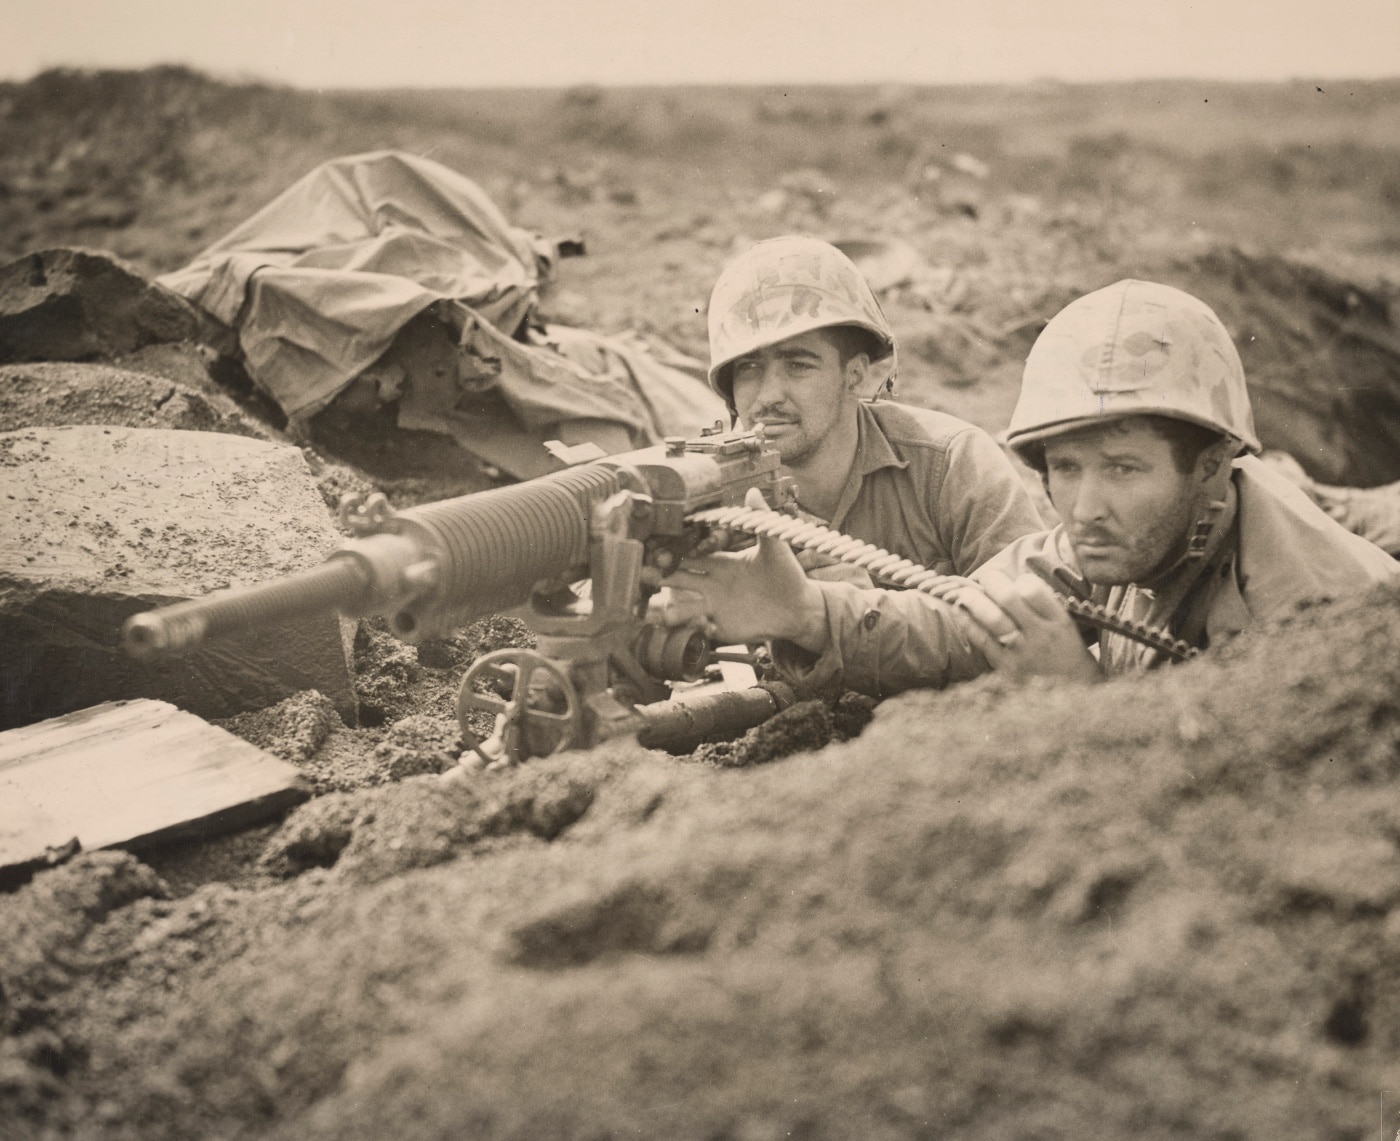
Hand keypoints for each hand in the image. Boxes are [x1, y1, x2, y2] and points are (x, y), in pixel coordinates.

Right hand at [659, 489, 828, 649]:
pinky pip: (698, 628)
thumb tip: (754, 491)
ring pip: (683, 606)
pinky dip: (690, 627)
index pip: (691, 555)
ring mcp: (714, 607)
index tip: (657, 549)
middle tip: (642, 574)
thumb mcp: (775, 546)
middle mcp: (712, 584)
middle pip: (679, 579)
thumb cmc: (787, 575)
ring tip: (653, 610)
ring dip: (668, 607)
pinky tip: (688, 625)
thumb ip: (761, 520)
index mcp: (721, 563)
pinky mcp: (720, 627)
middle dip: (659, 577)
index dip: (674, 553)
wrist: (799, 609)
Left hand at [950, 569, 1101, 683]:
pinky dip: (968, 623)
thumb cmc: (1067, 657)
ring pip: (992, 618)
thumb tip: (1012, 583)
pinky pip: (982, 640)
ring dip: (974, 600)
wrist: (1074, 700)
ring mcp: (1022, 652)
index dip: (1020, 580)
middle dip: (992, 581)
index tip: (1015, 581)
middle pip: (1009, 599)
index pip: (1035, 591)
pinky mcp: (1005, 668)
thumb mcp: (1067, 628)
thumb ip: (1044, 607)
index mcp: (1059, 622)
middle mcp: (1041, 635)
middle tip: (985, 577)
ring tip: (965, 591)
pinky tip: (960, 612)